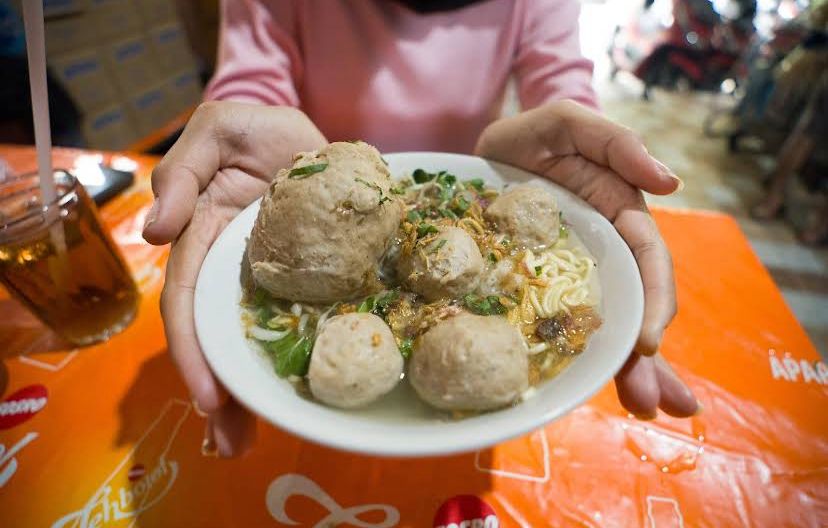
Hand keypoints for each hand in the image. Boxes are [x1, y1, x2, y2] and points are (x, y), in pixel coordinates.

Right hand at [143, 101, 326, 455]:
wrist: (307, 132)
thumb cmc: (255, 129)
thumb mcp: (217, 133)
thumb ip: (183, 175)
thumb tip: (156, 233)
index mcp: (202, 238)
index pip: (188, 302)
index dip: (194, 349)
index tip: (210, 396)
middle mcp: (230, 269)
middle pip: (215, 337)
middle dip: (218, 392)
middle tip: (230, 443)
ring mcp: (268, 280)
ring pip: (251, 341)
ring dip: (248, 394)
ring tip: (247, 443)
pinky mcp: (305, 281)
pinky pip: (296, 325)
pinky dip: (291, 363)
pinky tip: (297, 401)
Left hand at [475, 100, 698, 418]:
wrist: (491, 151)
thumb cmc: (533, 135)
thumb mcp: (568, 124)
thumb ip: (615, 143)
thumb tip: (668, 182)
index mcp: (618, 214)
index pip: (647, 261)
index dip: (653, 300)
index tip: (648, 342)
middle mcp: (605, 250)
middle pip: (636, 305)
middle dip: (648, 355)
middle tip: (651, 400)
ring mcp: (578, 272)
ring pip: (610, 324)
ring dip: (627, 369)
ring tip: (641, 405)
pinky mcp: (546, 285)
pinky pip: (565, 324)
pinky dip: (582, 357)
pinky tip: (586, 390)